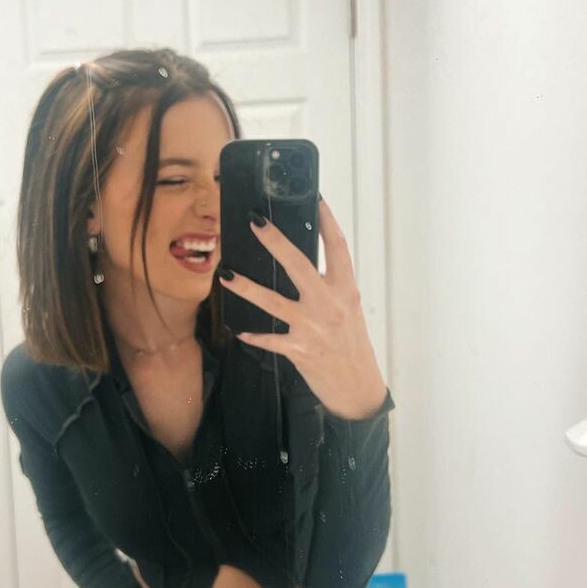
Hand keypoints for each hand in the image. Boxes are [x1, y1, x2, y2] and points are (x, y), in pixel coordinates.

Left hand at [218, 198, 388, 419]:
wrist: (359, 389)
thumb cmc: (353, 347)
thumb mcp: (348, 311)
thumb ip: (330, 288)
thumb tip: (301, 266)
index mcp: (346, 290)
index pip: (338, 247)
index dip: (326, 221)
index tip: (315, 198)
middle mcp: (330, 304)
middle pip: (299, 264)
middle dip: (275, 241)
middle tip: (255, 222)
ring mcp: (313, 327)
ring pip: (273, 301)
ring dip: (247, 287)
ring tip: (226, 276)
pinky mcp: (299, 350)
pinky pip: (269, 339)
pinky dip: (254, 335)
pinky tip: (240, 331)